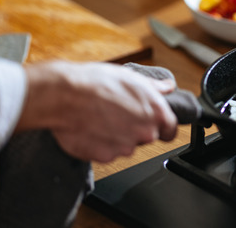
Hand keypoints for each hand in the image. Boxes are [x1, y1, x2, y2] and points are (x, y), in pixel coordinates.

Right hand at [17, 61, 177, 162]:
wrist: (64, 95)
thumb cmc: (96, 83)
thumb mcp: (131, 77)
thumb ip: (154, 87)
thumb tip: (167, 87)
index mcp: (156, 112)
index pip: (171, 130)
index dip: (162, 127)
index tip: (154, 125)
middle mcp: (145, 132)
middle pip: (146, 137)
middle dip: (135, 129)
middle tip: (118, 114)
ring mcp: (125, 147)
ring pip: (126, 146)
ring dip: (116, 137)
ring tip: (101, 118)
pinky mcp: (105, 157)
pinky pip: (107, 153)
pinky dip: (100, 144)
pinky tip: (91, 128)